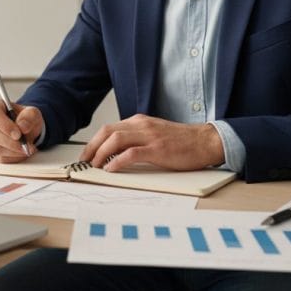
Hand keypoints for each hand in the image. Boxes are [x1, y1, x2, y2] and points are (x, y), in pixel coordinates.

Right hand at [0, 98, 42, 162]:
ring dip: (13, 152)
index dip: (4, 126)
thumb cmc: (25, 118)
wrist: (23, 128)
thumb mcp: (32, 113)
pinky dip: (11, 158)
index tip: (18, 134)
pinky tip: (20, 154)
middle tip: (26, 146)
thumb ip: (29, 116)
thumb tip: (22, 126)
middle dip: (11, 143)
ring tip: (27, 149)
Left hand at [79, 114, 223, 171]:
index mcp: (140, 121)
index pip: (109, 128)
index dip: (94, 142)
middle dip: (92, 147)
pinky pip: (131, 153)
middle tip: (85, 161)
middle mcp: (142, 125)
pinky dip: (117, 161)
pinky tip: (111, 169)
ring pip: (115, 140)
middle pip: (107, 132)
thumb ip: (137, 137)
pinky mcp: (157, 149)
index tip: (87, 154)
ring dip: (101, 154)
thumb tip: (116, 152)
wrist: (206, 141)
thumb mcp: (155, 133)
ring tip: (95, 166)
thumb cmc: (182, 142)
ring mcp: (149, 136)